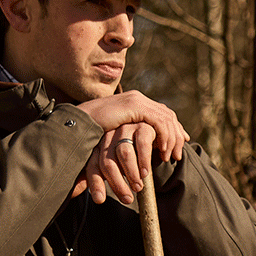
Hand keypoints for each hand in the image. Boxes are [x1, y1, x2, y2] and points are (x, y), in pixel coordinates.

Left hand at [73, 122, 167, 204]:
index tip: (99, 200)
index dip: (95, 183)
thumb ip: (96, 178)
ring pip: (124, 153)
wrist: (150, 132)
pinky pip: (142, 144)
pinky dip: (145, 161)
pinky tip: (146, 173)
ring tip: (138, 187)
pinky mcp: (142, 127)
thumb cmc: (129, 153)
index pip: (93, 166)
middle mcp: (109, 137)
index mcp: (99, 148)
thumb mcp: (114, 166)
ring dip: (131, 174)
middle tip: (127, 199)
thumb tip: (78, 195)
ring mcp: (125, 130)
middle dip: (117, 184)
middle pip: (108, 162)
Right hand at [75, 91, 189, 163]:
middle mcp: (138, 98)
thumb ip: (129, 136)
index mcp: (135, 102)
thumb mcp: (115, 134)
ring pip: (166, 119)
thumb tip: (138, 147)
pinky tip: (161, 150)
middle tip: (178, 155)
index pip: (162, 113)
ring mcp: (137, 101)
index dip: (173, 129)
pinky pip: (158, 122)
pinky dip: (164, 137)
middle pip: (168, 115)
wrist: (78, 123)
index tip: (178, 146)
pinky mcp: (134, 107)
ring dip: (171, 139)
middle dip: (177, 135)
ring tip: (169, 157)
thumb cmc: (92, 132)